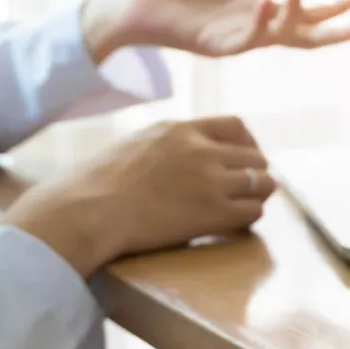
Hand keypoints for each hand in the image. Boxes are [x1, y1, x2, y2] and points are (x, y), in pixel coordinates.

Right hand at [0, 116, 276, 277]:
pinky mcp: (213, 212)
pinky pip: (253, 211)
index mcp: (181, 129)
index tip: (245, 157)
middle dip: (256, 171)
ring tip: (248, 205)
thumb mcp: (135, 143)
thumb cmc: (95, 183)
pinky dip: (251, 216)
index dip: (248, 142)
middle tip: (249, 188)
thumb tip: (179, 156)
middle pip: (255, 155)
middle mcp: (202, 150)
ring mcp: (210, 180)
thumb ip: (166, 144)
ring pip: (262, 182)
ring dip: (259, 194)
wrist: (87, 210)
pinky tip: (238, 223)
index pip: (235, 125)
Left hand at [81, 0, 349, 61]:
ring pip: (280, 37)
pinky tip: (269, 1)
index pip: (303, 14)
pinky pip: (247, 39)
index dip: (331, 8)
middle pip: (306, 37)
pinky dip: (261, 22)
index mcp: (253, 8)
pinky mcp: (214, 45)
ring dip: (297, 15)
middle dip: (338, 33)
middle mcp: (251, 27)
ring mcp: (235, 39)